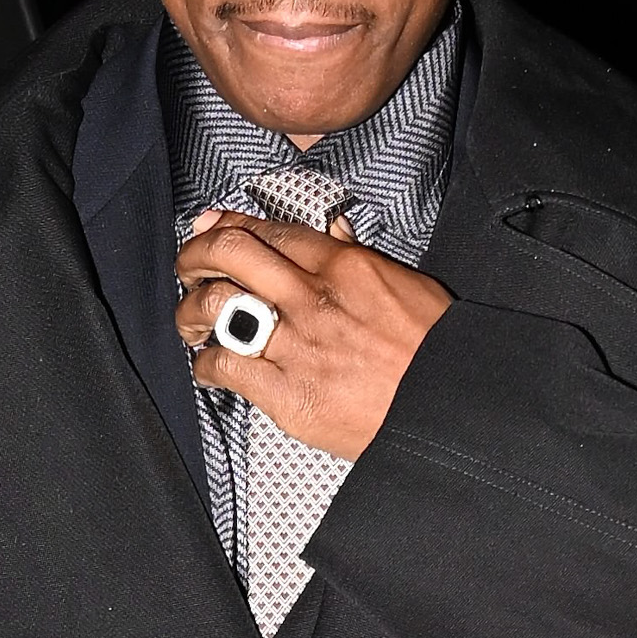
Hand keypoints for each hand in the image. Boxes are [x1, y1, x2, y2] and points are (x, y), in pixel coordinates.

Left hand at [175, 210, 451, 461]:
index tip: (209, 229)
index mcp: (345, 267)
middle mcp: (314, 300)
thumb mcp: (406, 285)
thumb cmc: (434, 352)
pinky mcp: (289, 396)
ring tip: (192, 321)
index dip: (227, 225)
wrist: (448, 411)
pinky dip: (206, 363)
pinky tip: (210, 366)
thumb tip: (332, 232)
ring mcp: (298, 348)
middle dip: (195, 255)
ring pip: (216, 307)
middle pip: (230, 254)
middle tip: (188, 268)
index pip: (269, 230)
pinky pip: (225, 366)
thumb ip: (359, 256)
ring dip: (190, 310)